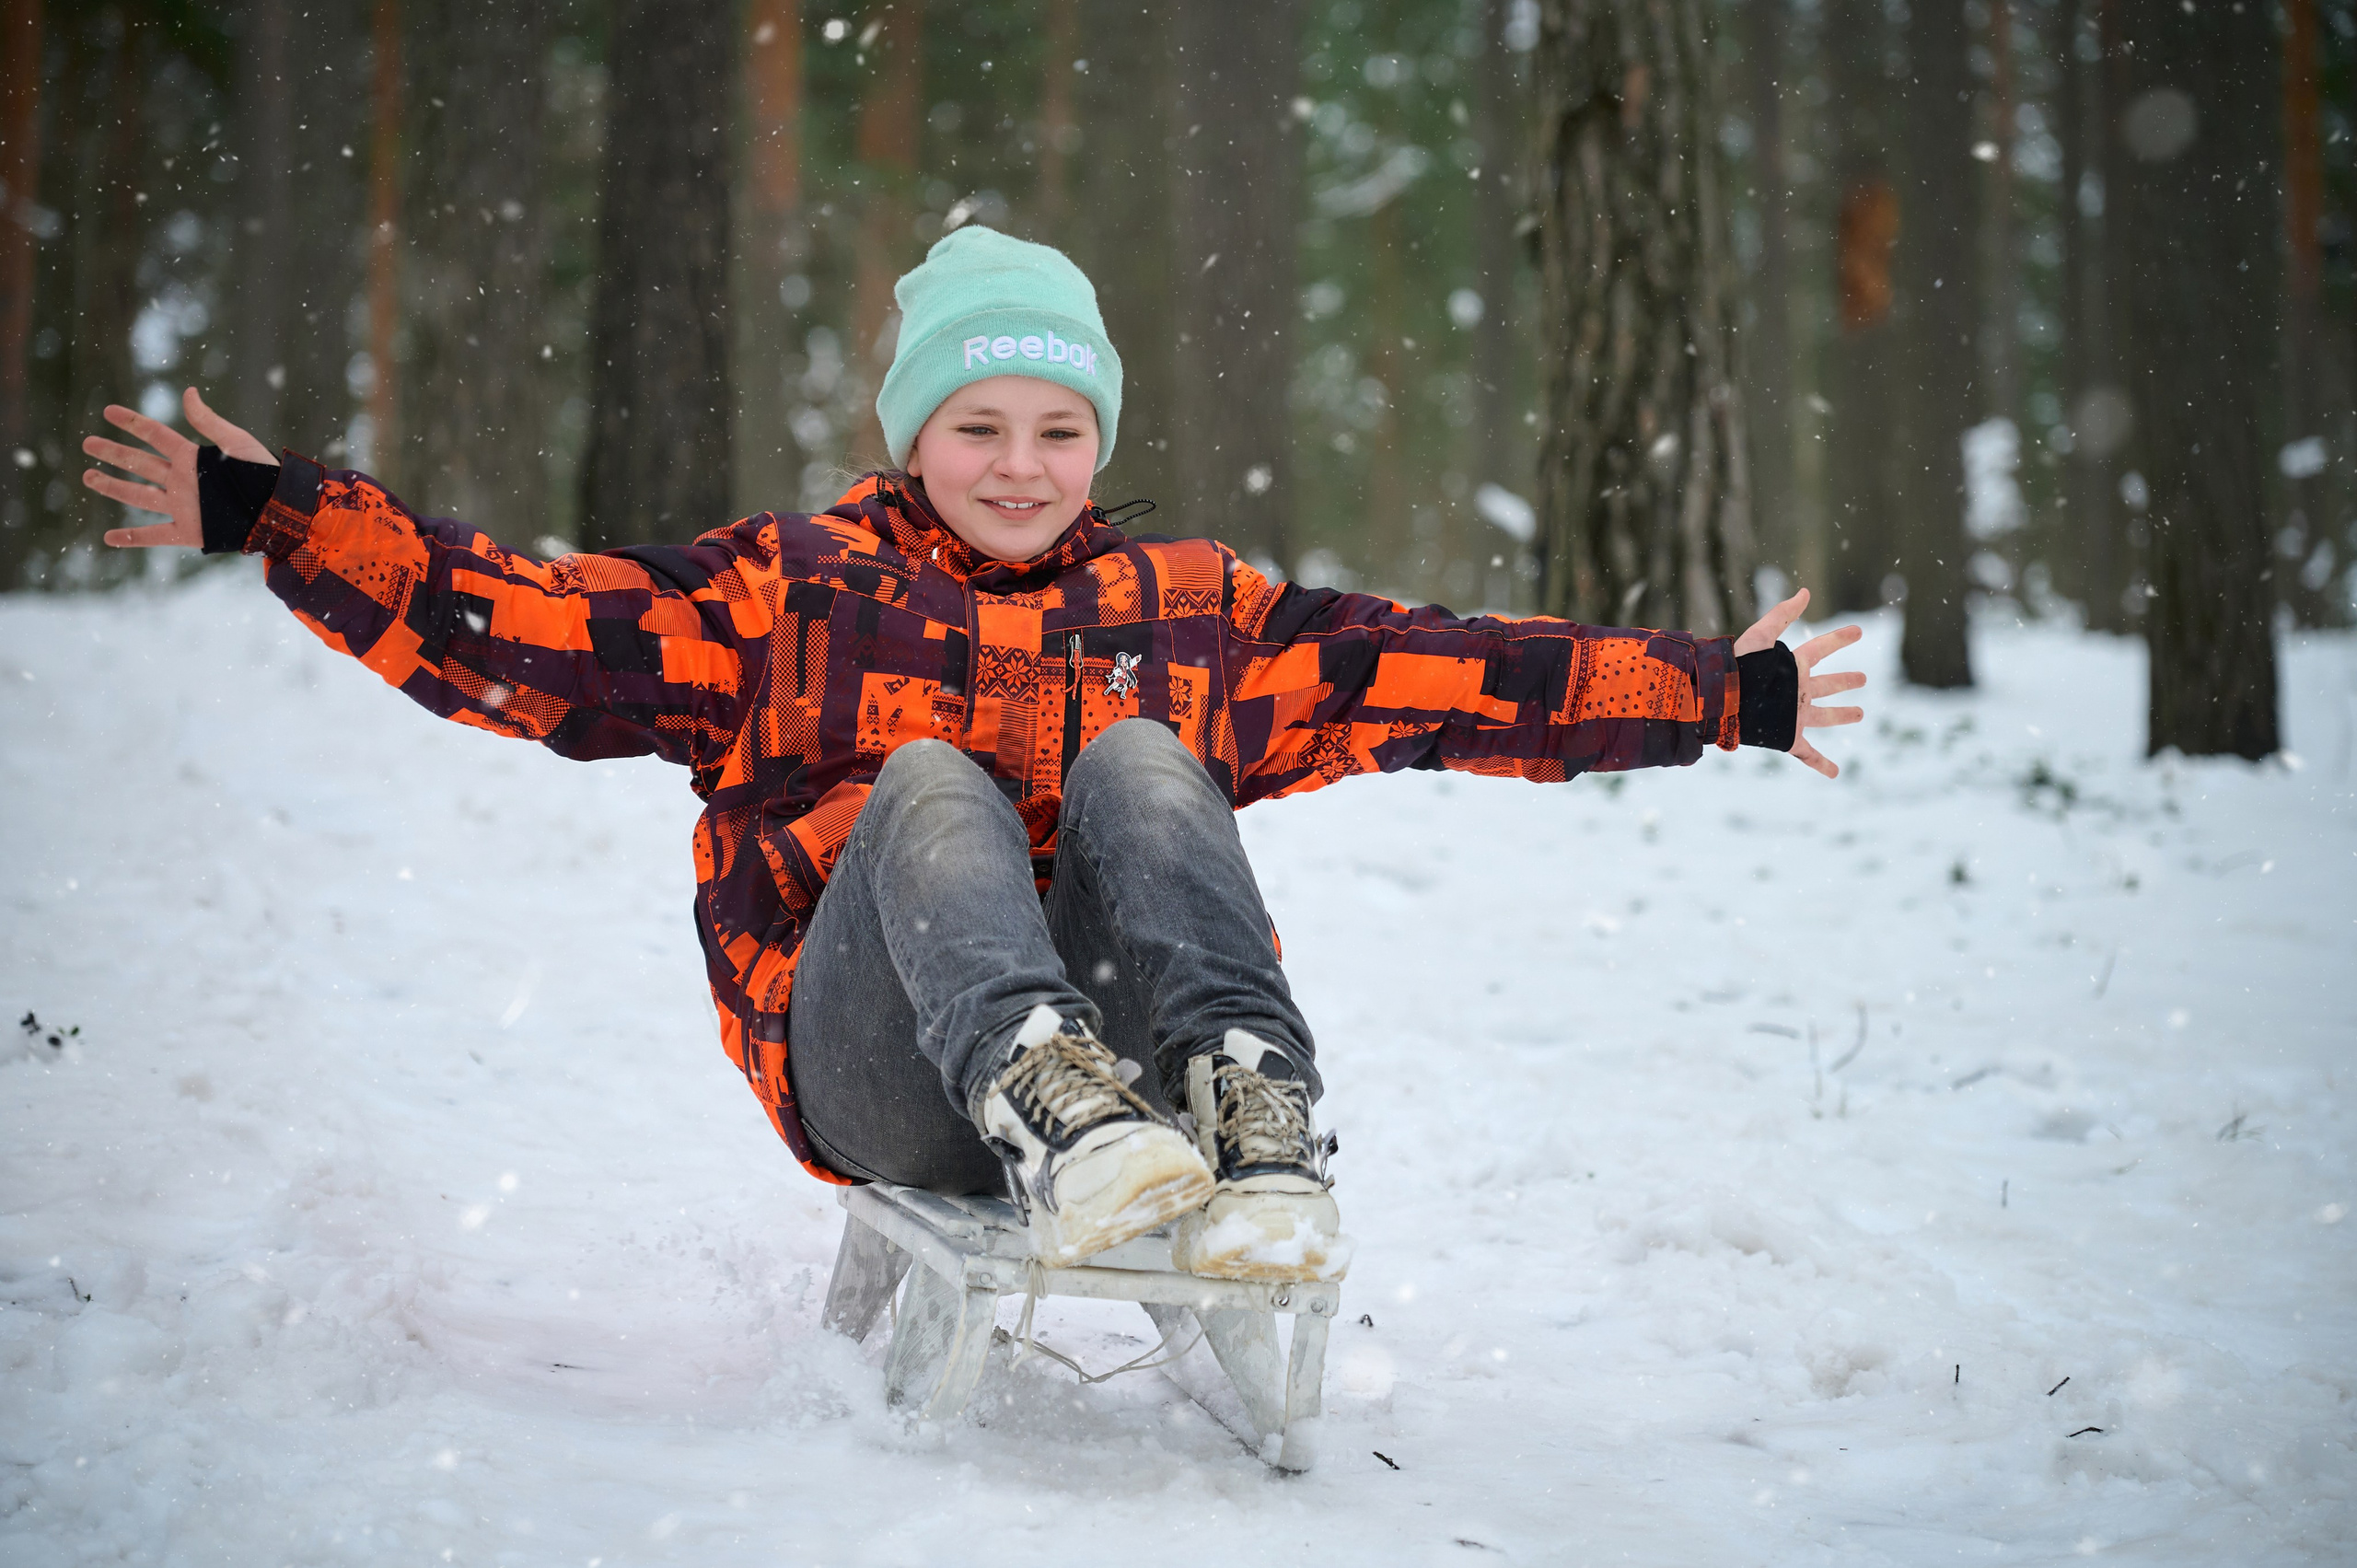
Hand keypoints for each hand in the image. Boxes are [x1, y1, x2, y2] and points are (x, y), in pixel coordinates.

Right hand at [84, 387, 275, 548]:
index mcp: (193, 458)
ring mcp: (183, 506)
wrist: (280, 511)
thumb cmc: (263, 474)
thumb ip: (209, 421)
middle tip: (87, 443)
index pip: (155, 435)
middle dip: (113, 453)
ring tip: (88, 477)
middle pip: (139, 463)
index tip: (108, 411)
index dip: (132, 422)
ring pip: (138, 495)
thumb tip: (187, 392)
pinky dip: (131, 538)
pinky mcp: (189, 532)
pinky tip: (108, 537)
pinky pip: (155, 536)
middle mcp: (182, 481)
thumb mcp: (237, 443)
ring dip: (113, 487)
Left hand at [1734, 586, 1865, 779]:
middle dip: (1844, 681)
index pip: (1820, 650)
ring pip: (1824, 716)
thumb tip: (1805, 591)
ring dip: (1842, 715)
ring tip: (1860, 713)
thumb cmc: (1738, 667)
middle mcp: (1796, 692)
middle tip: (1863, 678)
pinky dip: (1822, 765)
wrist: (1720, 700)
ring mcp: (1794, 716)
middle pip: (1826, 685)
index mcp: (1790, 668)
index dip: (1839, 639)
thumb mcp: (1760, 636)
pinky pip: (1808, 754)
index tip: (1859, 631)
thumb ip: (1781, 615)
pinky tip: (1836, 773)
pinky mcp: (1788, 737)